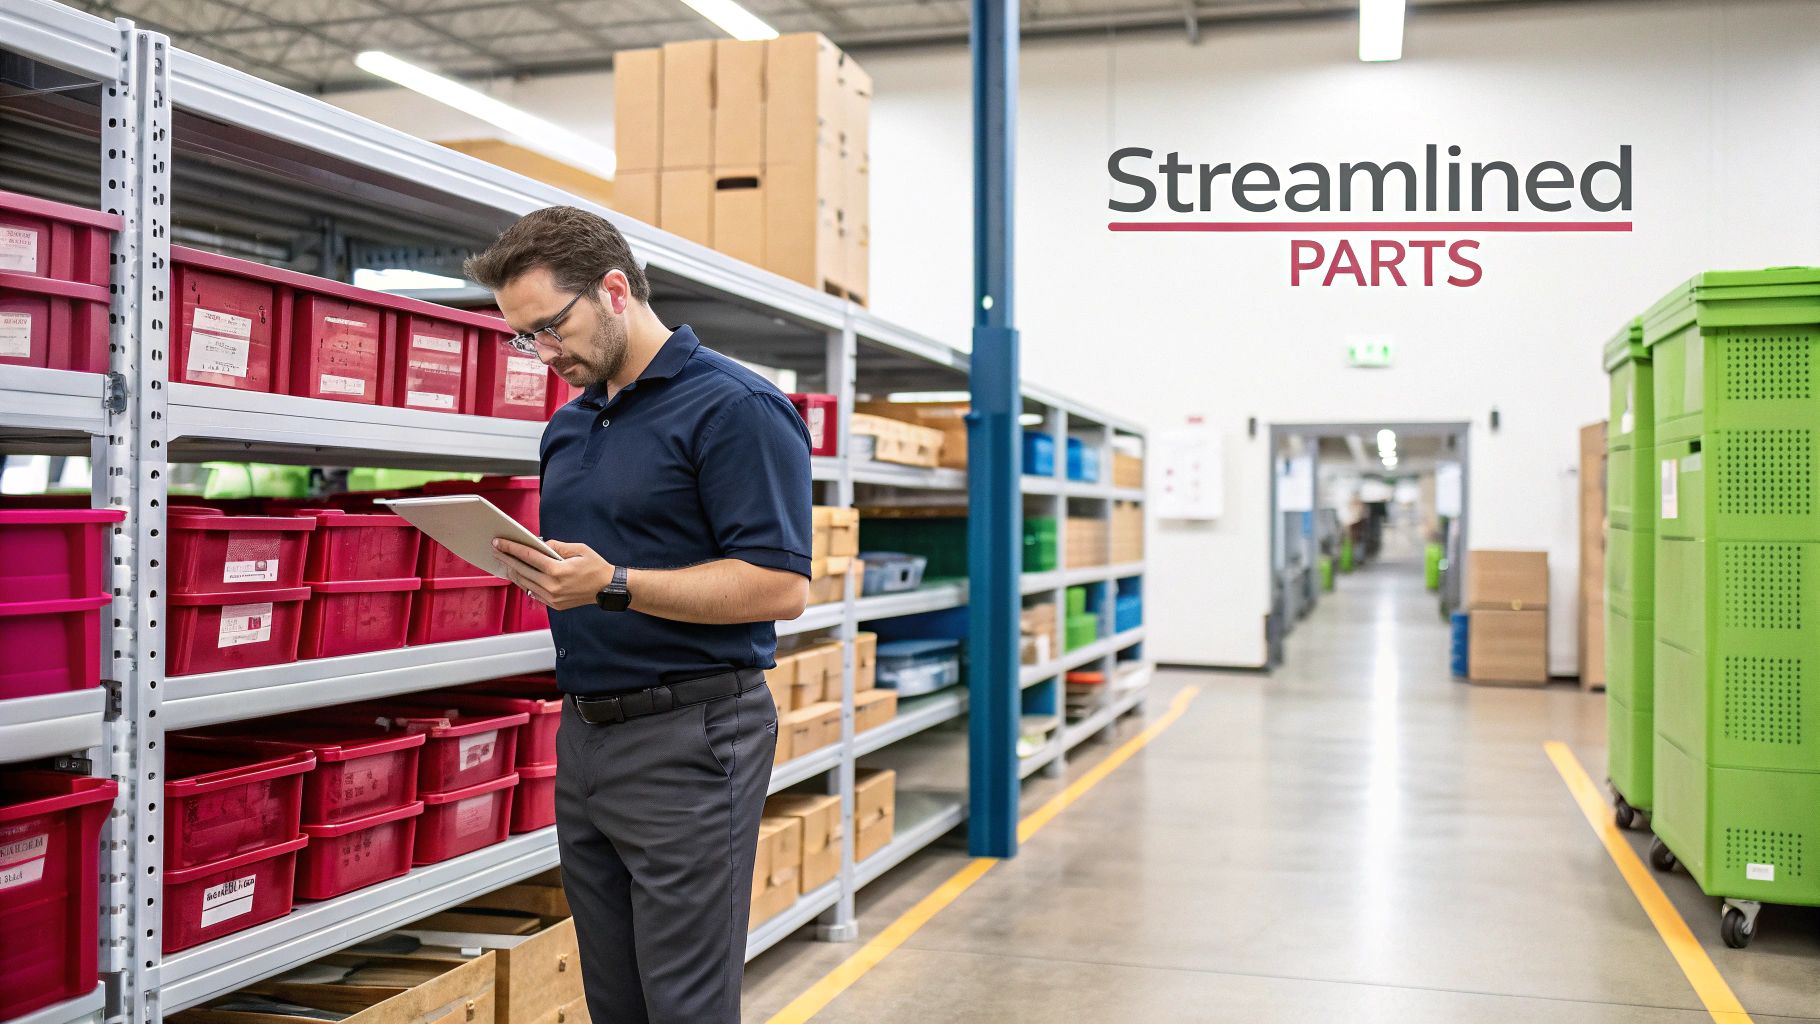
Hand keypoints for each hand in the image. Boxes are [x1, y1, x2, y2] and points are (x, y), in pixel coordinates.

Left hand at [493, 538, 614, 610]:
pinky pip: (533, 592)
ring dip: (513, 572)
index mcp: (558, 571)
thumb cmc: (595, 567)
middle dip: (507, 558)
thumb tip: (541, 544)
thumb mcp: (579, 549)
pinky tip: (519, 575)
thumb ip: (557, 546)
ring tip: (504, 562)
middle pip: (522, 570)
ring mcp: (552, 597)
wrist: (607, 588)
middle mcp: (552, 586)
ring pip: (525, 583)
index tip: (500, 542)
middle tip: (496, 550)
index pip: (528, 557)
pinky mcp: (554, 604)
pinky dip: (524, 583)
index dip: (512, 548)